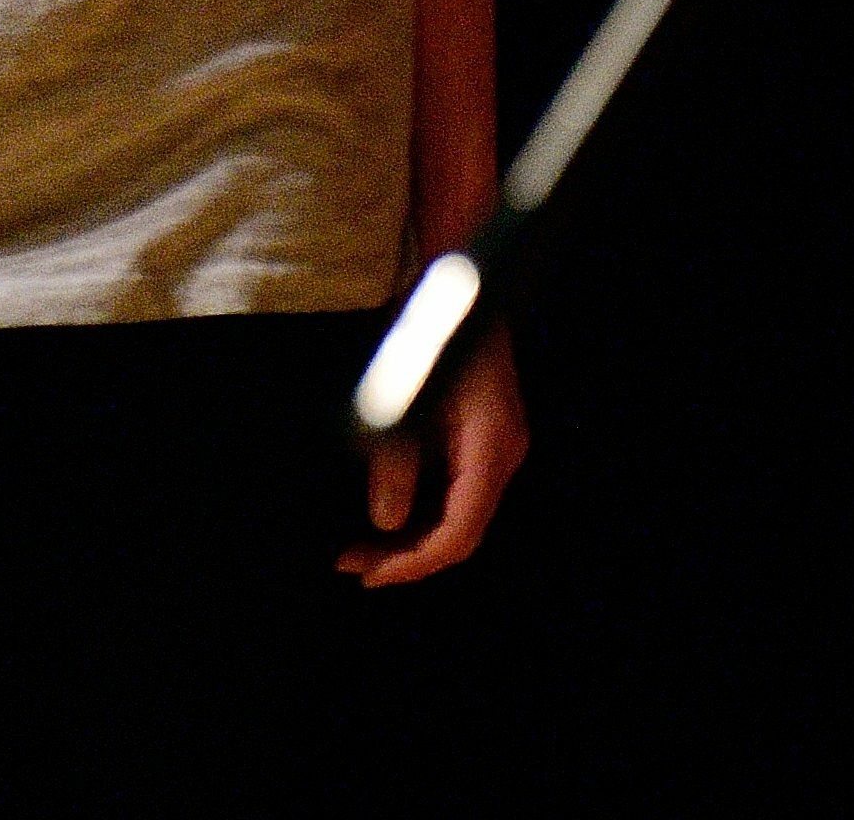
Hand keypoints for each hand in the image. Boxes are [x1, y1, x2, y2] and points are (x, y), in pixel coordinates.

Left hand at [337, 326, 527, 585]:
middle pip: (460, 531)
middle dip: (407, 555)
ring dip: (410, 534)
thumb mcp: (401, 395)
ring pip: (456, 513)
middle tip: (352, 563)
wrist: (453, 279)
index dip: (414, 563)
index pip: (460, 532)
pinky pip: (453, 490)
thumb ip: (394, 461)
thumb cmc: (429, 328)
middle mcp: (502, 455)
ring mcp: (494, 446)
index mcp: (491, 448)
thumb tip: (385, 520)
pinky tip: (382, 511)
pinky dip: (419, 507)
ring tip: (358, 545)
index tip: (369, 574)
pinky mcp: (479, 437)